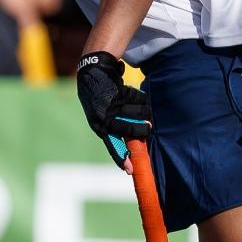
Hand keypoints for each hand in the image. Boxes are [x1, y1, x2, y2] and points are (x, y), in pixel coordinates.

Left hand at [75, 51, 151, 167]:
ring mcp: (111, 105)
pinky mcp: (117, 91)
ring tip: (140, 107)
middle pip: (132, 129)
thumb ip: (116, 128)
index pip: (112, 145)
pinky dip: (139, 96)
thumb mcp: (102, 116)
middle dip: (144, 128)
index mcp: (100, 127)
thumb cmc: (100, 100)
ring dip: (144, 109)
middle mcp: (104, 118)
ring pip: (139, 112)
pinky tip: (132, 93)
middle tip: (149, 127)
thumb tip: (136, 143)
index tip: (130, 169)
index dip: (121, 157)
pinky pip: (138, 97)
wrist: (92, 73)